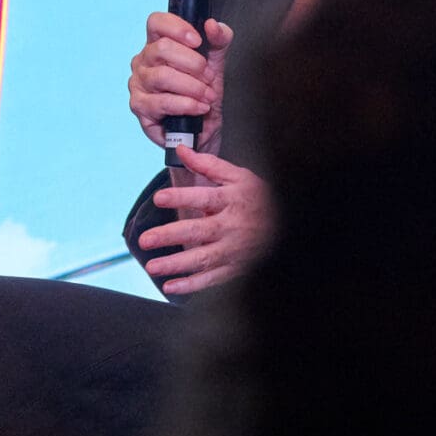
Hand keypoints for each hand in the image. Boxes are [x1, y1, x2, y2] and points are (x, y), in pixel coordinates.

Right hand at [128, 13, 231, 152]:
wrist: (204, 127)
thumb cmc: (203, 92)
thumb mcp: (217, 62)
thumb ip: (219, 40)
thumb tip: (212, 25)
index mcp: (158, 43)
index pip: (156, 22)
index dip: (177, 28)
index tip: (198, 41)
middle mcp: (143, 60)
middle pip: (162, 48)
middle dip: (193, 63)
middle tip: (209, 76)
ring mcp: (138, 83)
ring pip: (163, 76)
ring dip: (192, 86)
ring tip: (207, 95)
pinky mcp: (139, 106)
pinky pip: (162, 102)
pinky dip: (186, 104)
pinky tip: (198, 107)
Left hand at [137, 148, 269, 295]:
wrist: (290, 223)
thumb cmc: (260, 198)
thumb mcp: (239, 176)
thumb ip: (208, 164)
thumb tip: (181, 150)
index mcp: (231, 200)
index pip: (203, 198)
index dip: (181, 197)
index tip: (159, 198)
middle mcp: (231, 226)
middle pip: (198, 231)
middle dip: (169, 236)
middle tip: (146, 240)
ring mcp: (234, 249)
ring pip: (202, 259)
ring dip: (176, 264)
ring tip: (152, 266)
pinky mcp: (236, 267)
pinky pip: (212, 279)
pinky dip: (192, 285)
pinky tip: (171, 286)